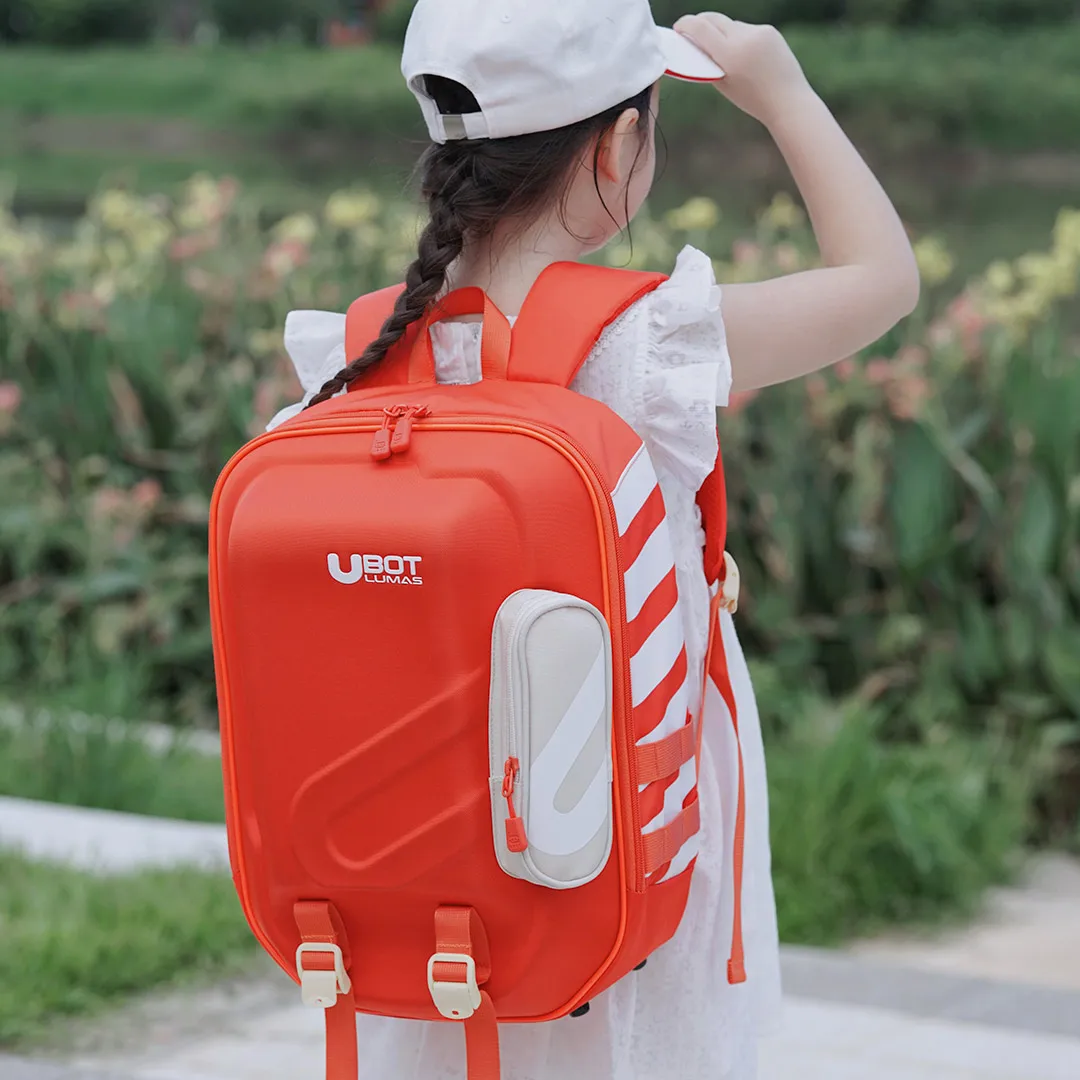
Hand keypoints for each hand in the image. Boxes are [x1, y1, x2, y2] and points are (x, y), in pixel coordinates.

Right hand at [674, 13, 810, 126]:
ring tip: (725, 53)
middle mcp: (744, 38)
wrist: (787, 100)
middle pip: (714, 18)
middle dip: (700, 22)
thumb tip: (697, 45)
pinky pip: (747, 30)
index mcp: (729, 55)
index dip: (686, 24)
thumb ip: (708, 63)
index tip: (678, 27)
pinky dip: (741, 39)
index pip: (700, 28)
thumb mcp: (723, 84)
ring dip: (722, 33)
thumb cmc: (752, 99)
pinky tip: (747, 57)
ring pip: (731, 25)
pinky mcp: (769, 31)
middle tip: (691, 30)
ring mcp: (758, 32)